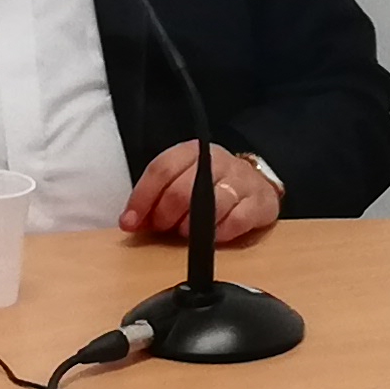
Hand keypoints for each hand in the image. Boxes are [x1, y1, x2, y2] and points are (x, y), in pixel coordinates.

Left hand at [121, 142, 277, 246]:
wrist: (255, 184)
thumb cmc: (210, 185)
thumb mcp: (180, 182)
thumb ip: (155, 199)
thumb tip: (130, 222)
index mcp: (192, 151)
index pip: (161, 170)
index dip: (142, 198)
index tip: (129, 222)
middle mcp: (217, 161)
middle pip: (182, 190)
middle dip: (165, 215)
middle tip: (163, 228)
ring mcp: (241, 180)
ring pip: (211, 204)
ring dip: (191, 226)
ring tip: (186, 233)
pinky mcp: (260, 202)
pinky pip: (236, 221)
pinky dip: (219, 233)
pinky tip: (212, 237)